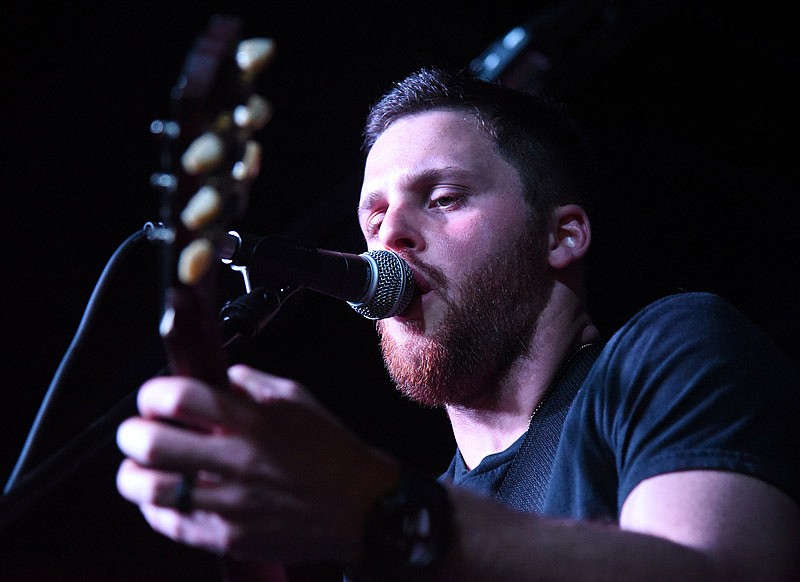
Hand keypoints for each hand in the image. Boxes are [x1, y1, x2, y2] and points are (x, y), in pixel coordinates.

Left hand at [116, 364, 399, 564]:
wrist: (361, 507)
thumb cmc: (332, 451)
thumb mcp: (298, 399)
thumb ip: (252, 383)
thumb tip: (220, 375)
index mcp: (253, 421)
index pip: (180, 396)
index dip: (154, 392)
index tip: (154, 397)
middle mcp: (237, 461)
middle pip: (152, 443)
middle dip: (131, 433)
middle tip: (137, 431)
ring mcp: (231, 503)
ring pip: (150, 490)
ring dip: (132, 475)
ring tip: (140, 468)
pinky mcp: (229, 537)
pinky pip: (171, 524)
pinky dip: (156, 508)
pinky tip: (166, 496)